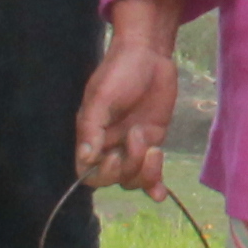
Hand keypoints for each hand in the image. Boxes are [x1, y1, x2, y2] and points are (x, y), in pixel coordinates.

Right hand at [73, 0, 185, 197]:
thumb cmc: (119, 71)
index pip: (88, 172)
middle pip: (115, 179)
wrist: (149, 54)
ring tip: (153, 146)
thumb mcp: (102, 96)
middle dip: (129, 167)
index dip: (102, 174)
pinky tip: (161, 193)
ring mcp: (132, 146)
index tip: (114, 157)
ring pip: (134, 178)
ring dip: (145, 172)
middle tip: (139, 138)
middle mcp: (110, 145)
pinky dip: (155, 185)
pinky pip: (152, 171)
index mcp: (91, 136)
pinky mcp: (152, 141)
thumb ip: (92, 127)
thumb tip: (86, 158)